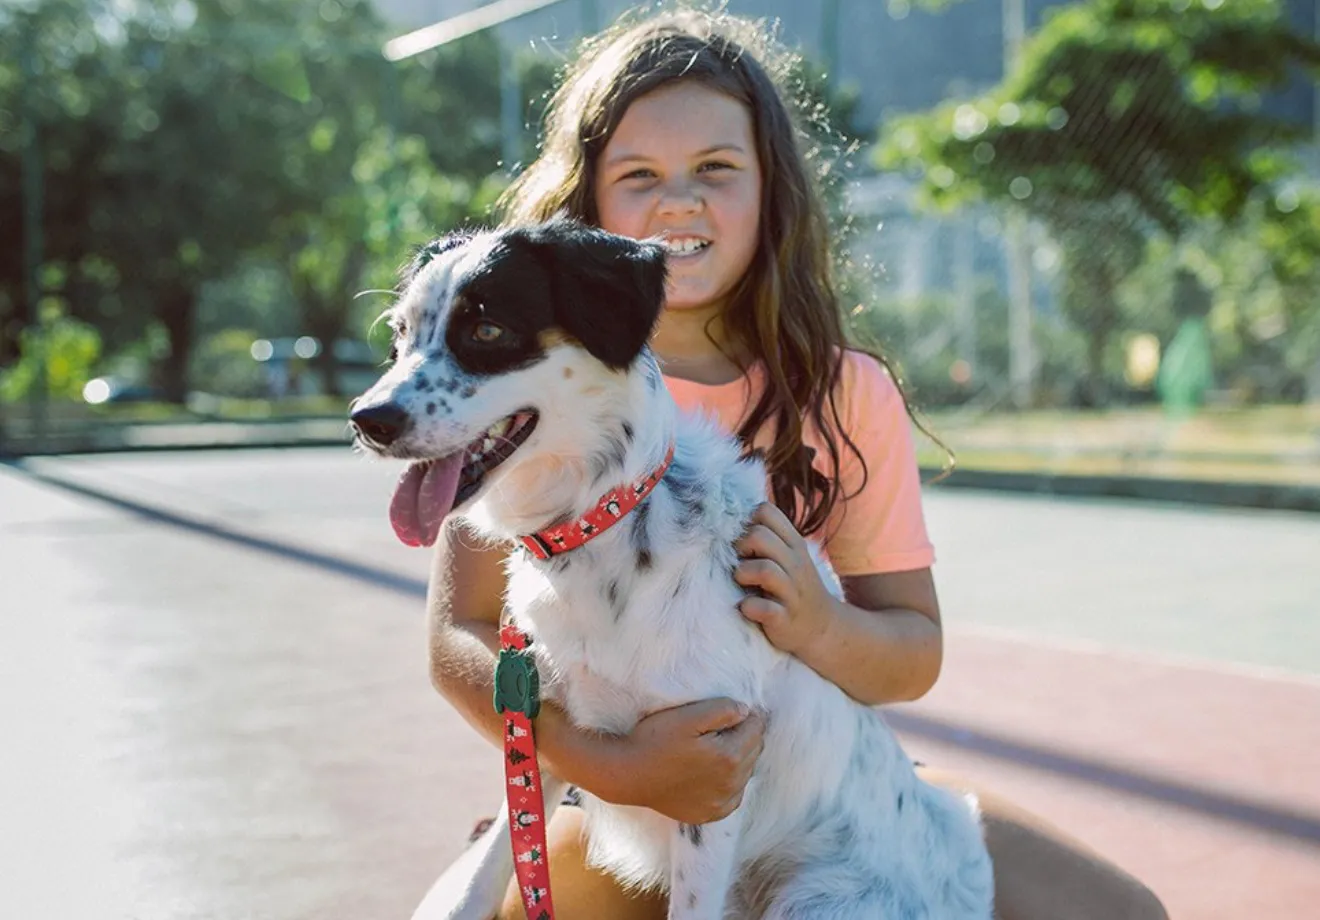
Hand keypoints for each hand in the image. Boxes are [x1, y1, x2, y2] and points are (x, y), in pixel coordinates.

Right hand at [593, 699, 764, 823]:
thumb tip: (747, 711)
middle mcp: (732, 784)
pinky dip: (729, 782)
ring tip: (711, 748)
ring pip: (746, 772)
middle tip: (718, 728)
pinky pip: (734, 795)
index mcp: (730, 757)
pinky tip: (710, 771)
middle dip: (743, 735)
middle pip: (755, 750)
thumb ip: (722, 710)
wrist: (627, 774)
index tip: (726, 711)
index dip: (744, 715)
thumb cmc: (654, 740)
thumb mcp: (687, 716)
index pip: (757, 728)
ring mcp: (721, 803)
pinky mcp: (710, 814)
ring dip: (738, 758)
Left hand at [733, 502, 838, 657]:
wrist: (822, 627)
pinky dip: (750, 607)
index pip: (766, 511)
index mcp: (793, 544)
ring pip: (763, 569)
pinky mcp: (784, 619)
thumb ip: (769, 536)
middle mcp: (795, 564)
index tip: (745, 541)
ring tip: (743, 583)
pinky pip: (764, 608)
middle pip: (759, 536)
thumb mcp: (789, 555)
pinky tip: (747, 608)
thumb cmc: (793, 586)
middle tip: (740, 562)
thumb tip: (731, 516)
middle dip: (740, 547)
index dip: (748, 522)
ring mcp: (791, 592)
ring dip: (743, 574)